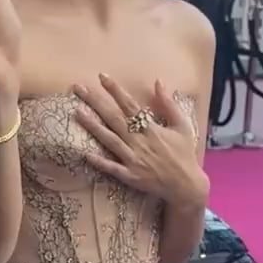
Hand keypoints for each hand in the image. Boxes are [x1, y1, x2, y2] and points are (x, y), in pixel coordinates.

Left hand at [72, 76, 207, 209]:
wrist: (186, 186)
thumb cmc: (184, 154)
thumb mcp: (182, 125)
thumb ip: (169, 104)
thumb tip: (158, 82)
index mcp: (151, 128)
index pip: (129, 105)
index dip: (115, 90)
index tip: (101, 77)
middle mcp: (139, 141)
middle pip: (114, 118)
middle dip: (95, 102)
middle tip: (78, 88)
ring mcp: (133, 159)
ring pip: (109, 139)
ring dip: (92, 126)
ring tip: (76, 112)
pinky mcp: (130, 175)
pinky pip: (112, 167)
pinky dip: (99, 161)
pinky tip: (85, 153)